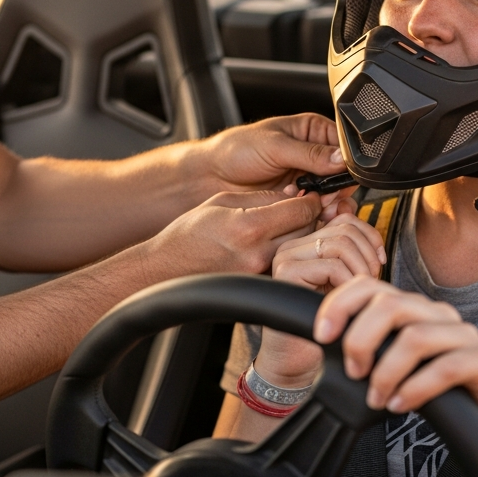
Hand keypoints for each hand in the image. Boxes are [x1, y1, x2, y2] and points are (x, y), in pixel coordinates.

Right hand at [145, 190, 321, 277]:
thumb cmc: (187, 234)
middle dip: (310, 216)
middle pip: (307, 230)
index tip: (310, 195)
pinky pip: (283, 263)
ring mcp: (259, 272)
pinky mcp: (257, 284)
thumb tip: (293, 192)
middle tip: (304, 207)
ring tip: (290, 224)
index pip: (302, 210)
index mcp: (250, 226)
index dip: (311, 199)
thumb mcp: (222, 201)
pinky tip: (276, 244)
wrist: (166, 268)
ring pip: (297, 249)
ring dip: (300, 235)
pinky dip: (286, 252)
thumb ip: (262, 197)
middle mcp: (258, 252)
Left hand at [193, 114, 355, 221]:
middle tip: (332, 197)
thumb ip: (308, 153)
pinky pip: (317, 208)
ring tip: (320, 208)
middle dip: (340, 186)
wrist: (210, 176)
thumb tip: (340, 159)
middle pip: (342, 172)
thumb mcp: (274, 146)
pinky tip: (309, 215)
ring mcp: (306, 178)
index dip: (347, 161)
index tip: (345, 175)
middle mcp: (312, 154)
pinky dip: (317, 213)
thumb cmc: (235, 150)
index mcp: (311, 131)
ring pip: (333, 193)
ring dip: (329, 202)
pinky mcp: (297, 199)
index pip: (342, 144)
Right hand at [255, 215, 385, 385]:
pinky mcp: (286, 272)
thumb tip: (357, 214)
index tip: (379, 263)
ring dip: (361, 270)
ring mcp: (287, 256)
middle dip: (368, 256)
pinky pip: (332, 265)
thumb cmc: (326, 326)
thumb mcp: (346, 283)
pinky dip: (349, 283)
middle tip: (371, 283)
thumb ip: (352, 253)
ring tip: (360, 294)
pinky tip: (347, 302)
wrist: (298, 362)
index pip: (345, 218)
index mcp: (306, 243)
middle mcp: (293, 245)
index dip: (370, 237)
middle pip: (346, 228)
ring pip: (341, 244)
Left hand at [312, 277, 477, 443]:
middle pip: (391, 306)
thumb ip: (365, 347)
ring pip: (416, 338)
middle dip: (361, 341)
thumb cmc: (427, 391)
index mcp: (412, 307)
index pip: (369, 286)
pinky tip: (399, 404)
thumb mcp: (388, 363)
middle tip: (353, 374)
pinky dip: (415, 389)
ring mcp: (465, 334)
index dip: (340, 305)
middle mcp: (438, 313)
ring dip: (386, 373)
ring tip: (376, 399)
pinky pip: (446, 368)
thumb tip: (323, 340)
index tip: (322, 336)